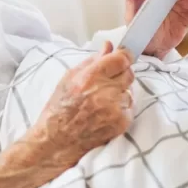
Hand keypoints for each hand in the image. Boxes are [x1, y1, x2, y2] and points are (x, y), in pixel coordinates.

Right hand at [26, 42, 134, 168]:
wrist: (58, 140)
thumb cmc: (59, 109)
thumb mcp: (69, 78)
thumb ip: (92, 61)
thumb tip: (108, 47)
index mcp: (90, 78)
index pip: (121, 59)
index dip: (123, 56)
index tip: (122, 57)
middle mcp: (105, 92)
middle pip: (129, 73)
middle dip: (120, 74)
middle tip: (107, 81)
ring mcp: (115, 108)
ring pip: (130, 90)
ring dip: (121, 92)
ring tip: (103, 99)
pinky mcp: (122, 122)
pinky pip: (130, 106)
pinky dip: (121, 107)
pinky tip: (106, 111)